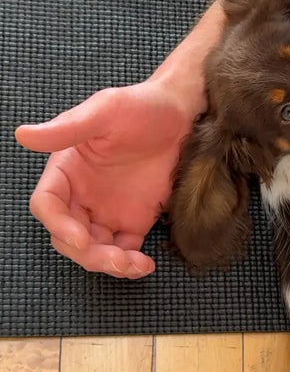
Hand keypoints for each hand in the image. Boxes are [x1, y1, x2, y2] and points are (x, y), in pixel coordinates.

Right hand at [15, 79, 195, 277]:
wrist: (183, 115)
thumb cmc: (141, 106)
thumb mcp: (104, 111)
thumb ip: (66, 129)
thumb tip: (23, 135)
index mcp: (67, 169)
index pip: (47, 204)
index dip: (58, 224)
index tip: (80, 237)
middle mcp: (82, 194)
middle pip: (67, 235)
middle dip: (86, 252)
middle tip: (114, 259)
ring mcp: (107, 210)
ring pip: (94, 249)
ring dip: (108, 264)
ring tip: (134, 265)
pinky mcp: (134, 221)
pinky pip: (124, 250)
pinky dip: (130, 264)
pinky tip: (144, 265)